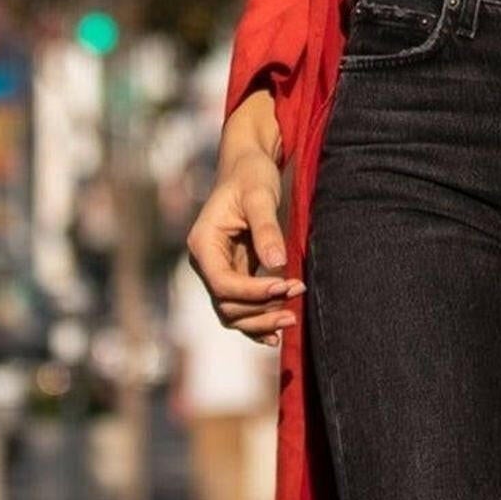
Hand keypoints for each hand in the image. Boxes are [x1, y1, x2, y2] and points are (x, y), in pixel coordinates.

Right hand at [185, 97, 302, 348]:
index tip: (284, 286)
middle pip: (226, 305)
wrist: (247, 164)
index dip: (253, 293)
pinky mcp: (235, 272)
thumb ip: (266, 230)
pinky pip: (242, 306)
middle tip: (296, 299)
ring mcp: (219, 270)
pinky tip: (277, 335)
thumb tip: (278, 265)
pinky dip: (257, 321)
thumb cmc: (251, 175)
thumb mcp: (260, 196)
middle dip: (261, 310)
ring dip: (261, 320)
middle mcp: (206, 262)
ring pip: (233, 312)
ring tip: (292, 318)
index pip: (223, 283)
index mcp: (203, 244)